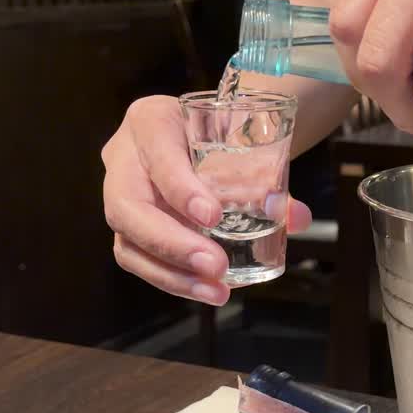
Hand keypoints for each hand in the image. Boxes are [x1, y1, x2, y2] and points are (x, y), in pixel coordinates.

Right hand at [102, 96, 311, 305]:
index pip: (158, 153)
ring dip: (173, 274)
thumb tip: (294, 217)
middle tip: (215, 265)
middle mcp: (124, 158)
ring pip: (127, 243)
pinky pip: (138, 261)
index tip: (213, 216)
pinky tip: (206, 290)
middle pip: (126, 207)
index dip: (181, 188)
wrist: (203, 136)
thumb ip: (267, 176)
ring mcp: (118, 197)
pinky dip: (173, 280)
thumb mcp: (239, 137)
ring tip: (215, 291)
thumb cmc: (219, 134)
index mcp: (150, 121)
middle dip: (172, 243)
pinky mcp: (128, 229)